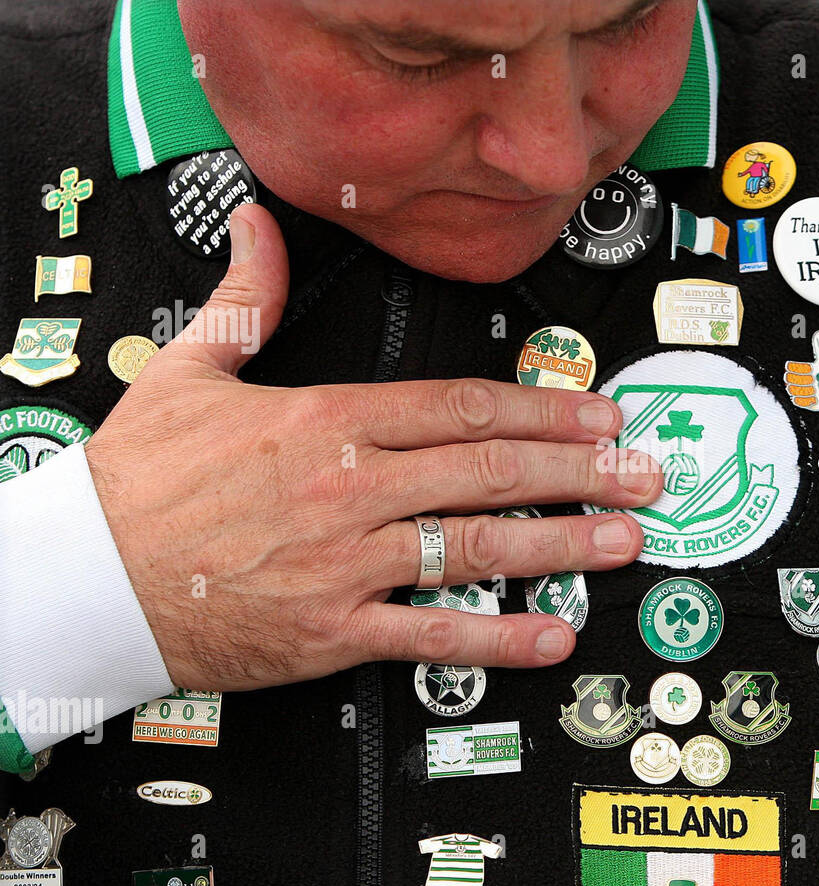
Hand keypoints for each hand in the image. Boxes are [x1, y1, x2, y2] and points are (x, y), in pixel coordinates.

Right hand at [85, 204, 659, 692]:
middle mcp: (349, 490)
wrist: (84, 577)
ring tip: (624, 540)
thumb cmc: (140, 480)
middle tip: (643, 472)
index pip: (459, 408)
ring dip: (561, 545)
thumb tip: (258, 224)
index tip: (597, 413)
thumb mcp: (189, 369)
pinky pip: (431, 634)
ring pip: (478, 548)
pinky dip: (497, 638)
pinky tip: (551, 637)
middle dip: (579, 471)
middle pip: (489, 472)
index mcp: (325, 421)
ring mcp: (347, 564)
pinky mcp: (334, 630)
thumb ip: (247, 296)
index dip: (541, 410)